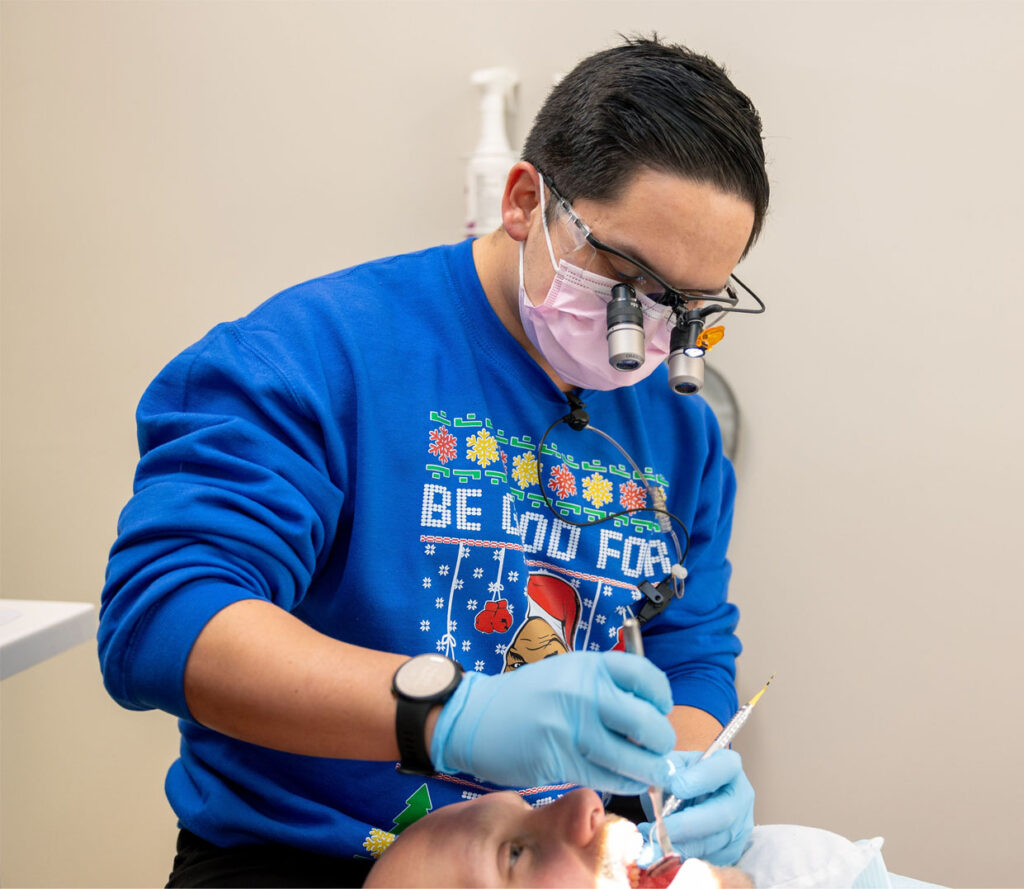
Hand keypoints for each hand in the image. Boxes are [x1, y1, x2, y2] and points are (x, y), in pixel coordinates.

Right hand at [430, 651, 675, 794]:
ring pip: (628, 757)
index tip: (661, 711)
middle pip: (644, 721)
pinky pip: (604, 777)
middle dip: (661, 742)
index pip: (645, 676)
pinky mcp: (558, 758)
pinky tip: (626, 781)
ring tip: (651, 774)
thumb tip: (651, 717)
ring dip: (648, 771)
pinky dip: (623, 783)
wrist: (475, 716)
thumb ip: (605, 689)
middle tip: (661, 751)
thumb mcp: (568, 674)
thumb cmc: (528, 697)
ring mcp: (569, 726)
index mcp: (588, 665)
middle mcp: (581, 691)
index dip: (661, 697)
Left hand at [639, 749, 753, 865]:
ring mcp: (740, 826)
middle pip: (722, 815)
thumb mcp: (672, 765)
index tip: (676, 786)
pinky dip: (683, 858)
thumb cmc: (680, 777)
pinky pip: (709, 859)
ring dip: (680, 846)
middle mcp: (740, 796)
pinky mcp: (732, 850)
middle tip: (659, 827)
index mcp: (728, 766)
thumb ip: (667, 770)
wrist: (686, 799)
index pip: (724, 768)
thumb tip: (660, 783)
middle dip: (687, 824)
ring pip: (714, 843)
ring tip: (653, 843)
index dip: (701, 778)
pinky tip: (661, 852)